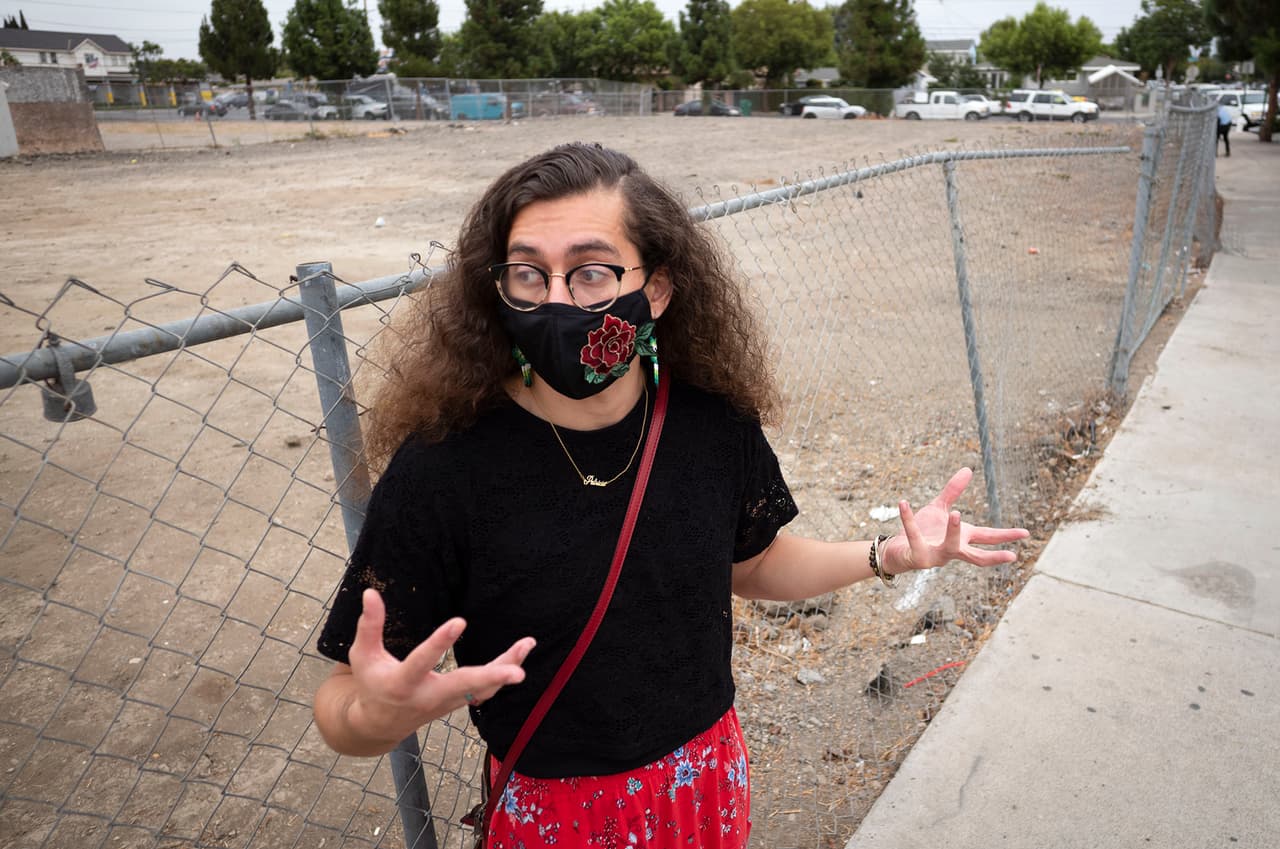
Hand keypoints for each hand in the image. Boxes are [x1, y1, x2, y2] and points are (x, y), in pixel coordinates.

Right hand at [346, 588, 535, 740]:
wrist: (380, 724)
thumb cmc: (372, 684)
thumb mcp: (363, 656)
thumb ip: (368, 625)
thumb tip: (371, 592)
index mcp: (402, 684)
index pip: (422, 662)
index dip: (440, 643)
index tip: (460, 621)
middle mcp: (428, 696)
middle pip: (464, 686)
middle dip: (491, 678)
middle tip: (517, 672)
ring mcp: (446, 703)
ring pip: (482, 689)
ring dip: (506, 668)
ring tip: (527, 644)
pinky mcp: (457, 702)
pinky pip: (485, 691)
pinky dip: (502, 675)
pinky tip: (519, 655)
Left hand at [883, 468, 1028, 574]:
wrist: (897, 549)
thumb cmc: (922, 531)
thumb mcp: (939, 509)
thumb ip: (953, 491)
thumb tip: (968, 469)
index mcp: (962, 538)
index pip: (988, 537)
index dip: (1007, 535)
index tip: (1026, 533)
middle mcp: (953, 550)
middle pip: (977, 556)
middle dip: (994, 555)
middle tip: (1013, 555)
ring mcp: (936, 555)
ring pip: (949, 546)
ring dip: (953, 531)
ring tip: (956, 513)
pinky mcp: (917, 555)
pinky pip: (913, 535)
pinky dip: (908, 519)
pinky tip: (904, 503)